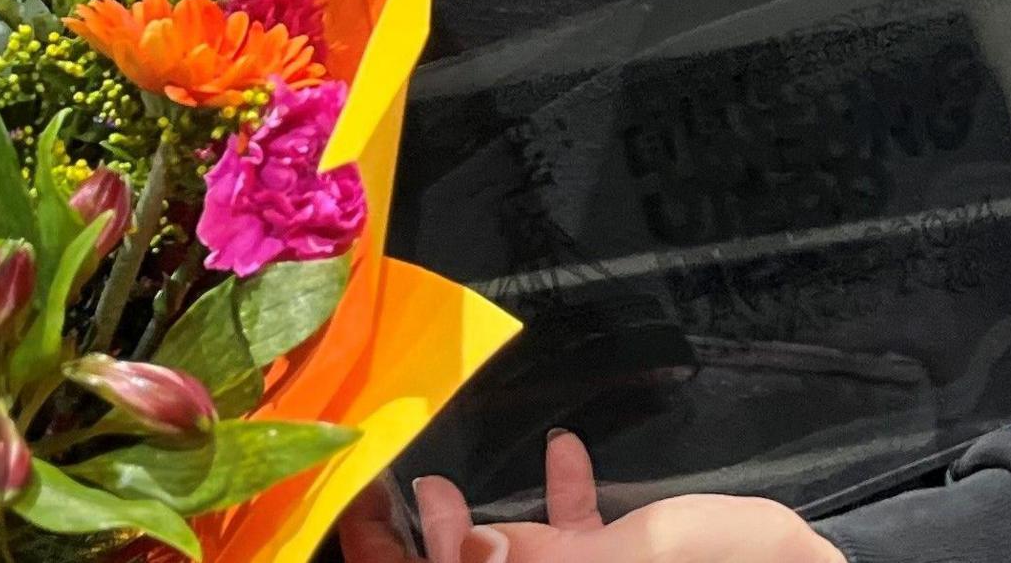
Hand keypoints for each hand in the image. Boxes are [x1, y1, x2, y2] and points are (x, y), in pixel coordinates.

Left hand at [335, 433, 841, 562]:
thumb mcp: (648, 552)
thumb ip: (558, 557)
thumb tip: (470, 551)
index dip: (399, 561)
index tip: (362, 511)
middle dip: (435, 549)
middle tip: (408, 495)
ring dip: (486, 531)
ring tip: (460, 485)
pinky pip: (575, 553)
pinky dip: (565, 513)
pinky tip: (567, 459)